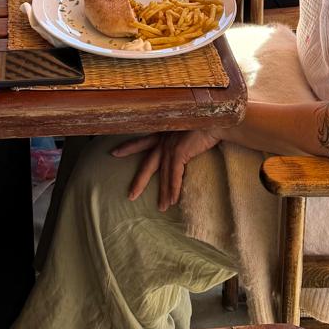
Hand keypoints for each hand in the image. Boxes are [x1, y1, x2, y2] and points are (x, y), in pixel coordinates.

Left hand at [112, 126, 226, 207]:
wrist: (215, 120)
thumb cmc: (203, 125)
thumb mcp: (185, 132)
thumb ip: (180, 141)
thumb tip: (180, 151)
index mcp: (163, 134)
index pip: (142, 142)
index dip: (128, 147)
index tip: (114, 152)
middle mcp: (163, 141)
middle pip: (147, 165)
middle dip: (139, 181)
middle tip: (130, 196)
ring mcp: (170, 146)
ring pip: (163, 175)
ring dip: (163, 193)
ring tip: (161, 207)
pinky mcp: (179, 151)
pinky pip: (174, 174)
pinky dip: (173, 188)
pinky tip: (173, 200)